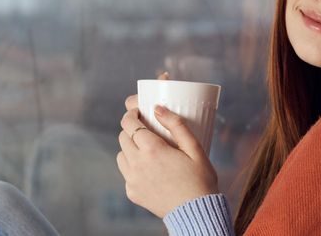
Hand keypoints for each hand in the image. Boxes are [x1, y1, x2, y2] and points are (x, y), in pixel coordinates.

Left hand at [116, 73, 218, 217]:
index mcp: (152, 149)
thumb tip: (158, 109)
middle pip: (123, 137)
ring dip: (130, 148)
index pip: (129, 124)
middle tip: (145, 129)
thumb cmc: (200, 179)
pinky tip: (150, 169)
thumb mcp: (194, 148)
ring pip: (121, 155)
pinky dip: (133, 167)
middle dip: (131, 129)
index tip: (137, 112)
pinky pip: (126, 173)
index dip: (130, 114)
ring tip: (147, 150)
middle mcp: (137, 164)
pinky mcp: (132, 193)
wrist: (196, 212)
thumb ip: (176, 125)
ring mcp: (133, 180)